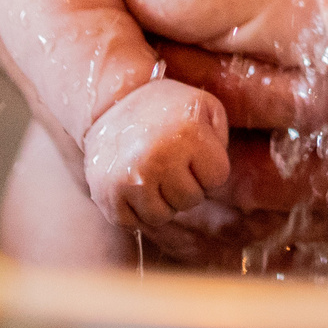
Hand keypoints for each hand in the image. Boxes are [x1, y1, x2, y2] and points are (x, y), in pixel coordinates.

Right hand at [82, 79, 232, 229]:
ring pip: (162, 216)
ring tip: (151, 171)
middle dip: (186, 185)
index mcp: (188, 133)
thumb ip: (220, 137)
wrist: (108, 105)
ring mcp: (129, 178)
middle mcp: (157, 157)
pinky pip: (135, 222)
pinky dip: (136, 208)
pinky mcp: (108, 196)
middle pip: (191, 200)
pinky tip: (132, 182)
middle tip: (169, 161)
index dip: (208, 167)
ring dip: (161, 200)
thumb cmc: (166, 109)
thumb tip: (218, 177)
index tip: (193, 151)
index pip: (217, 178)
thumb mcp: (203, 106)